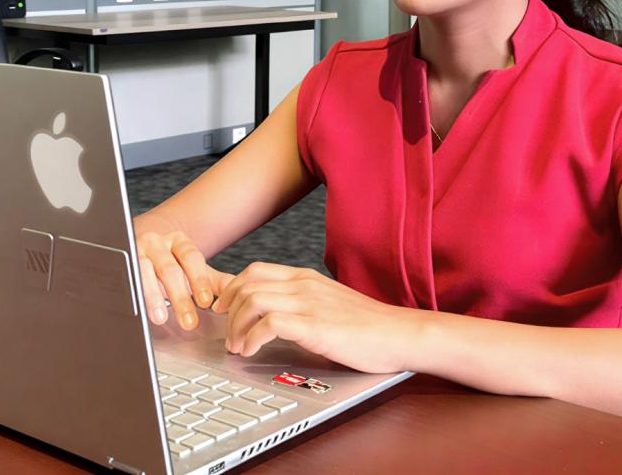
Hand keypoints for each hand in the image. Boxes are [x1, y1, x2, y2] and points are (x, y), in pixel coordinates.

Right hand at [136, 229, 233, 330]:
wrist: (137, 250)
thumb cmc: (169, 265)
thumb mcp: (192, 271)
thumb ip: (214, 282)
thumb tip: (241, 294)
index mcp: (179, 242)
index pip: (191, 258)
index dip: (199, 280)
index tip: (207, 303)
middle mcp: (157, 242)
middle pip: (169, 269)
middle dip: (180, 297)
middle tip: (189, 322)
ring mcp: (136, 251)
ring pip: (145, 272)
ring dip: (153, 296)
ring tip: (160, 318)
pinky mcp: (120, 262)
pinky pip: (126, 278)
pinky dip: (133, 293)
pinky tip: (138, 308)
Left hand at [211, 262, 417, 373]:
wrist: (400, 334)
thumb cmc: (368, 326)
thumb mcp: (328, 305)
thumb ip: (301, 304)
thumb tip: (275, 317)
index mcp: (306, 278)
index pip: (255, 270)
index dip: (230, 288)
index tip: (221, 308)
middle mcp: (303, 285)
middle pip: (246, 283)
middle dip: (227, 309)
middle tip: (226, 331)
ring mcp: (308, 302)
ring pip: (251, 300)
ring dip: (236, 326)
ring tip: (237, 346)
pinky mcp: (314, 325)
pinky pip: (268, 324)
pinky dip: (251, 338)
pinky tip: (252, 351)